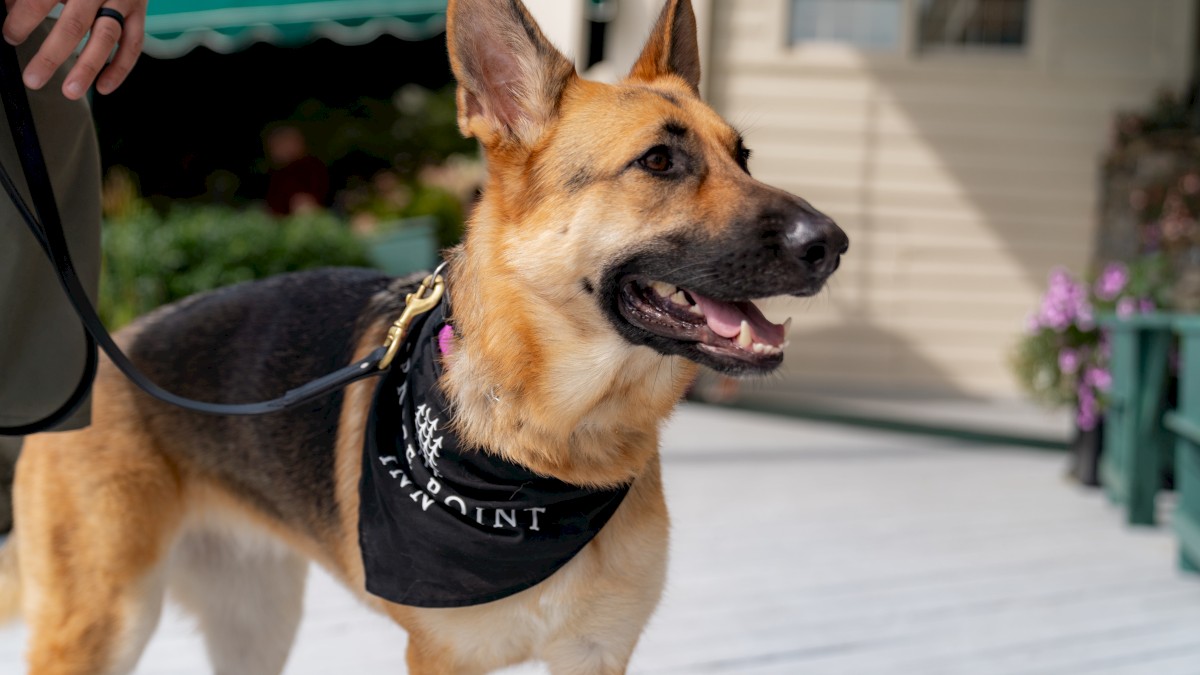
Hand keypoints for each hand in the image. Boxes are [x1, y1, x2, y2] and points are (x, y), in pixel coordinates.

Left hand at [3, 0, 147, 98]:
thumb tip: (8, 10)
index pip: (41, 1)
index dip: (22, 20)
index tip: (10, 37)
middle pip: (74, 25)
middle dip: (51, 55)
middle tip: (34, 78)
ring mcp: (121, 1)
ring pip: (106, 38)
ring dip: (88, 68)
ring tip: (71, 90)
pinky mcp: (139, 14)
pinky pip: (133, 44)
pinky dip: (120, 68)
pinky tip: (103, 86)